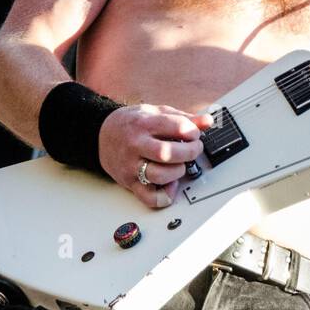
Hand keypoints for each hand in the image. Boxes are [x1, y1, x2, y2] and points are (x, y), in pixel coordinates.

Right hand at [98, 105, 213, 207]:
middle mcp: (136, 144)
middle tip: (194, 149)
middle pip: (167, 153)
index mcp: (144, 124)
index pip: (176, 127)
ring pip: (159, 175)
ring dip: (178, 172)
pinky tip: (171, 184)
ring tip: (180, 165)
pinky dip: (165, 195)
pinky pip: (149, 197)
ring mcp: (131, 165)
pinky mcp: (130, 182)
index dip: (192, 131)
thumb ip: (183, 118)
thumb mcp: (157, 113)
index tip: (194, 133)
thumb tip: (207, 121)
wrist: (102, 134)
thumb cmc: (132, 123)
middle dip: (189, 152)